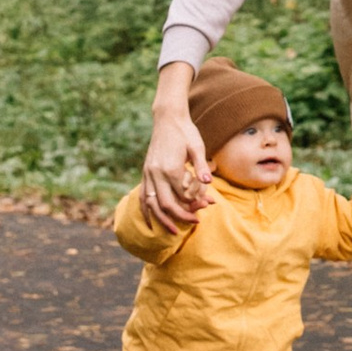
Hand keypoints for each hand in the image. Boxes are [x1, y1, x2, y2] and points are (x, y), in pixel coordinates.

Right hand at [141, 101, 210, 229]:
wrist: (167, 118)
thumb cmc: (185, 132)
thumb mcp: (197, 146)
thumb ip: (201, 166)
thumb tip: (208, 183)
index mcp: (170, 168)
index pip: (181, 195)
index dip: (194, 203)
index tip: (207, 206)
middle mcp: (156, 173)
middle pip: (165, 204)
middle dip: (180, 217)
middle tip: (195, 223)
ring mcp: (148, 173)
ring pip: (150, 203)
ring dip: (161, 220)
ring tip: (172, 232)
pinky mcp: (146, 172)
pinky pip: (142, 196)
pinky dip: (145, 211)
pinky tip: (150, 222)